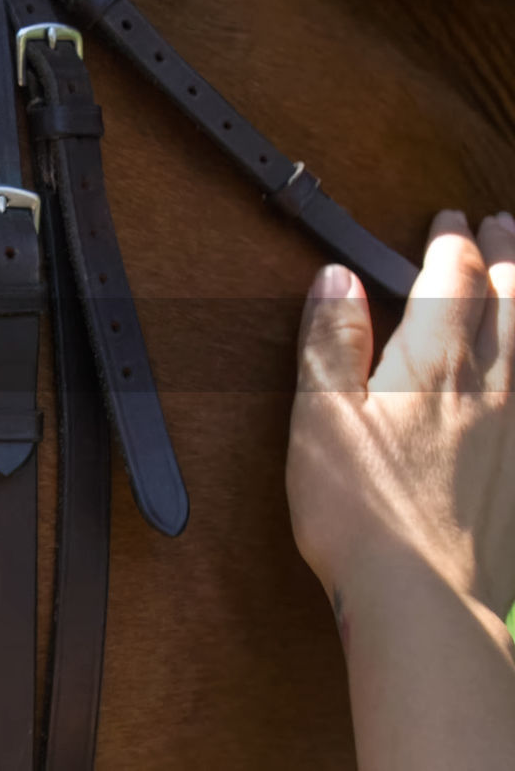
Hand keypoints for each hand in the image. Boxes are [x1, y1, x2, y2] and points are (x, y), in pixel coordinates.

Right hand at [287, 210, 514, 619]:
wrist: (427, 598)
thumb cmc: (359, 509)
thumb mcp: (321, 418)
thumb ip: (330, 343)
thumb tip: (336, 276)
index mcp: (431, 366)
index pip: (450, 282)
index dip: (451, 242)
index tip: (450, 218)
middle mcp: (490, 385)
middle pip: (513, 300)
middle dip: (507, 255)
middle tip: (503, 221)